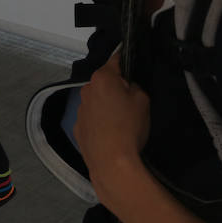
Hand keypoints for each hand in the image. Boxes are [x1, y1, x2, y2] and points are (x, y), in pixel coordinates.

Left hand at [73, 54, 151, 206]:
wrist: (111, 162)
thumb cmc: (129, 127)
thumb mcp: (143, 100)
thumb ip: (135, 87)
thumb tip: (127, 88)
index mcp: (102, 78)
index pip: (116, 60)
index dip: (127, 64)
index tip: (134, 71)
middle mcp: (86, 90)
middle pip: (104, 82)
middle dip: (116, 88)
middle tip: (131, 103)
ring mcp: (79, 110)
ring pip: (96, 101)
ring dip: (106, 105)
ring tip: (120, 123)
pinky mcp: (77, 128)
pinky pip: (91, 118)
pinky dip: (99, 122)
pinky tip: (110, 135)